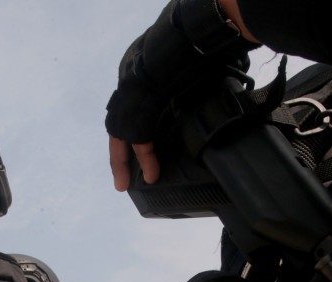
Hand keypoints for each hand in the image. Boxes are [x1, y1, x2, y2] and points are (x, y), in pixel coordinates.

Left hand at [105, 1, 252, 191]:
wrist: (176, 48)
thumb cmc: (184, 56)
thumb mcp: (181, 76)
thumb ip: (187, 86)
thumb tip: (214, 84)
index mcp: (135, 85)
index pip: (128, 113)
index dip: (130, 132)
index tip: (132, 148)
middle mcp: (127, 96)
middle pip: (117, 131)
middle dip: (118, 155)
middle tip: (121, 178)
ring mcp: (128, 106)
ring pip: (120, 141)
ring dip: (123, 164)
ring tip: (126, 184)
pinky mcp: (136, 117)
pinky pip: (139, 143)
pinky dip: (146, 160)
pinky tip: (151, 175)